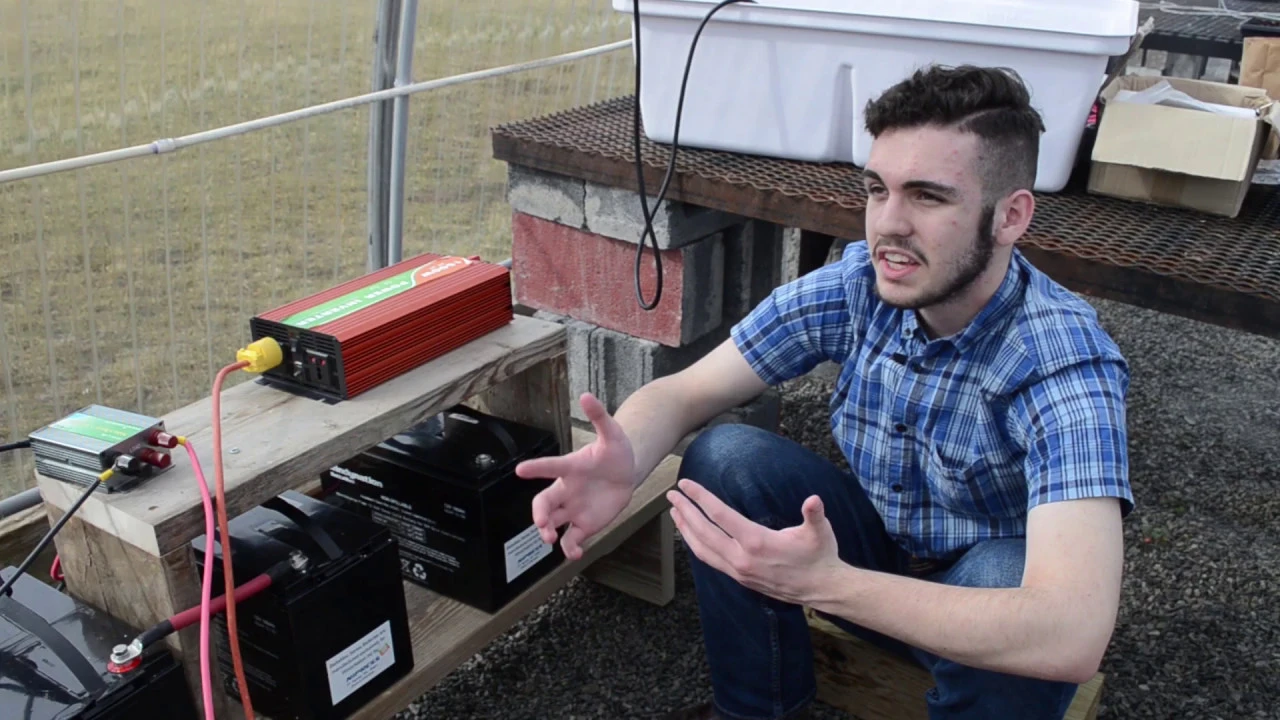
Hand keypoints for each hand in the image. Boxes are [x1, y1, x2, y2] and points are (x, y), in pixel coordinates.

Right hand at [515, 392, 637, 560]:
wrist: (626, 472)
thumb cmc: (615, 451)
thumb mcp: (612, 433)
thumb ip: (599, 416)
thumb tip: (586, 395)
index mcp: (570, 468)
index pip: (549, 466)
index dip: (536, 468)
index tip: (520, 469)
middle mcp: (566, 490)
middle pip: (544, 502)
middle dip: (539, 514)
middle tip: (542, 524)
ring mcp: (573, 509)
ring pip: (553, 523)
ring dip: (548, 533)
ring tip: (552, 539)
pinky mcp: (584, 524)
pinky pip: (572, 539)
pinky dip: (570, 548)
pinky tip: (575, 554)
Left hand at [667, 478, 841, 605]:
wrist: (822, 588)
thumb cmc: (820, 556)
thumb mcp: (820, 531)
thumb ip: (814, 514)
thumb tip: (814, 500)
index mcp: (756, 542)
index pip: (720, 516)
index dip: (701, 498)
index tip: (685, 485)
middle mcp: (742, 558)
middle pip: (703, 532)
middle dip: (686, 511)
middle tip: (672, 495)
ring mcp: (739, 571)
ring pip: (702, 550)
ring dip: (686, 530)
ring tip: (675, 513)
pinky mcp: (740, 578)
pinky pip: (711, 560)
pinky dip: (696, 546)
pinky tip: (692, 536)